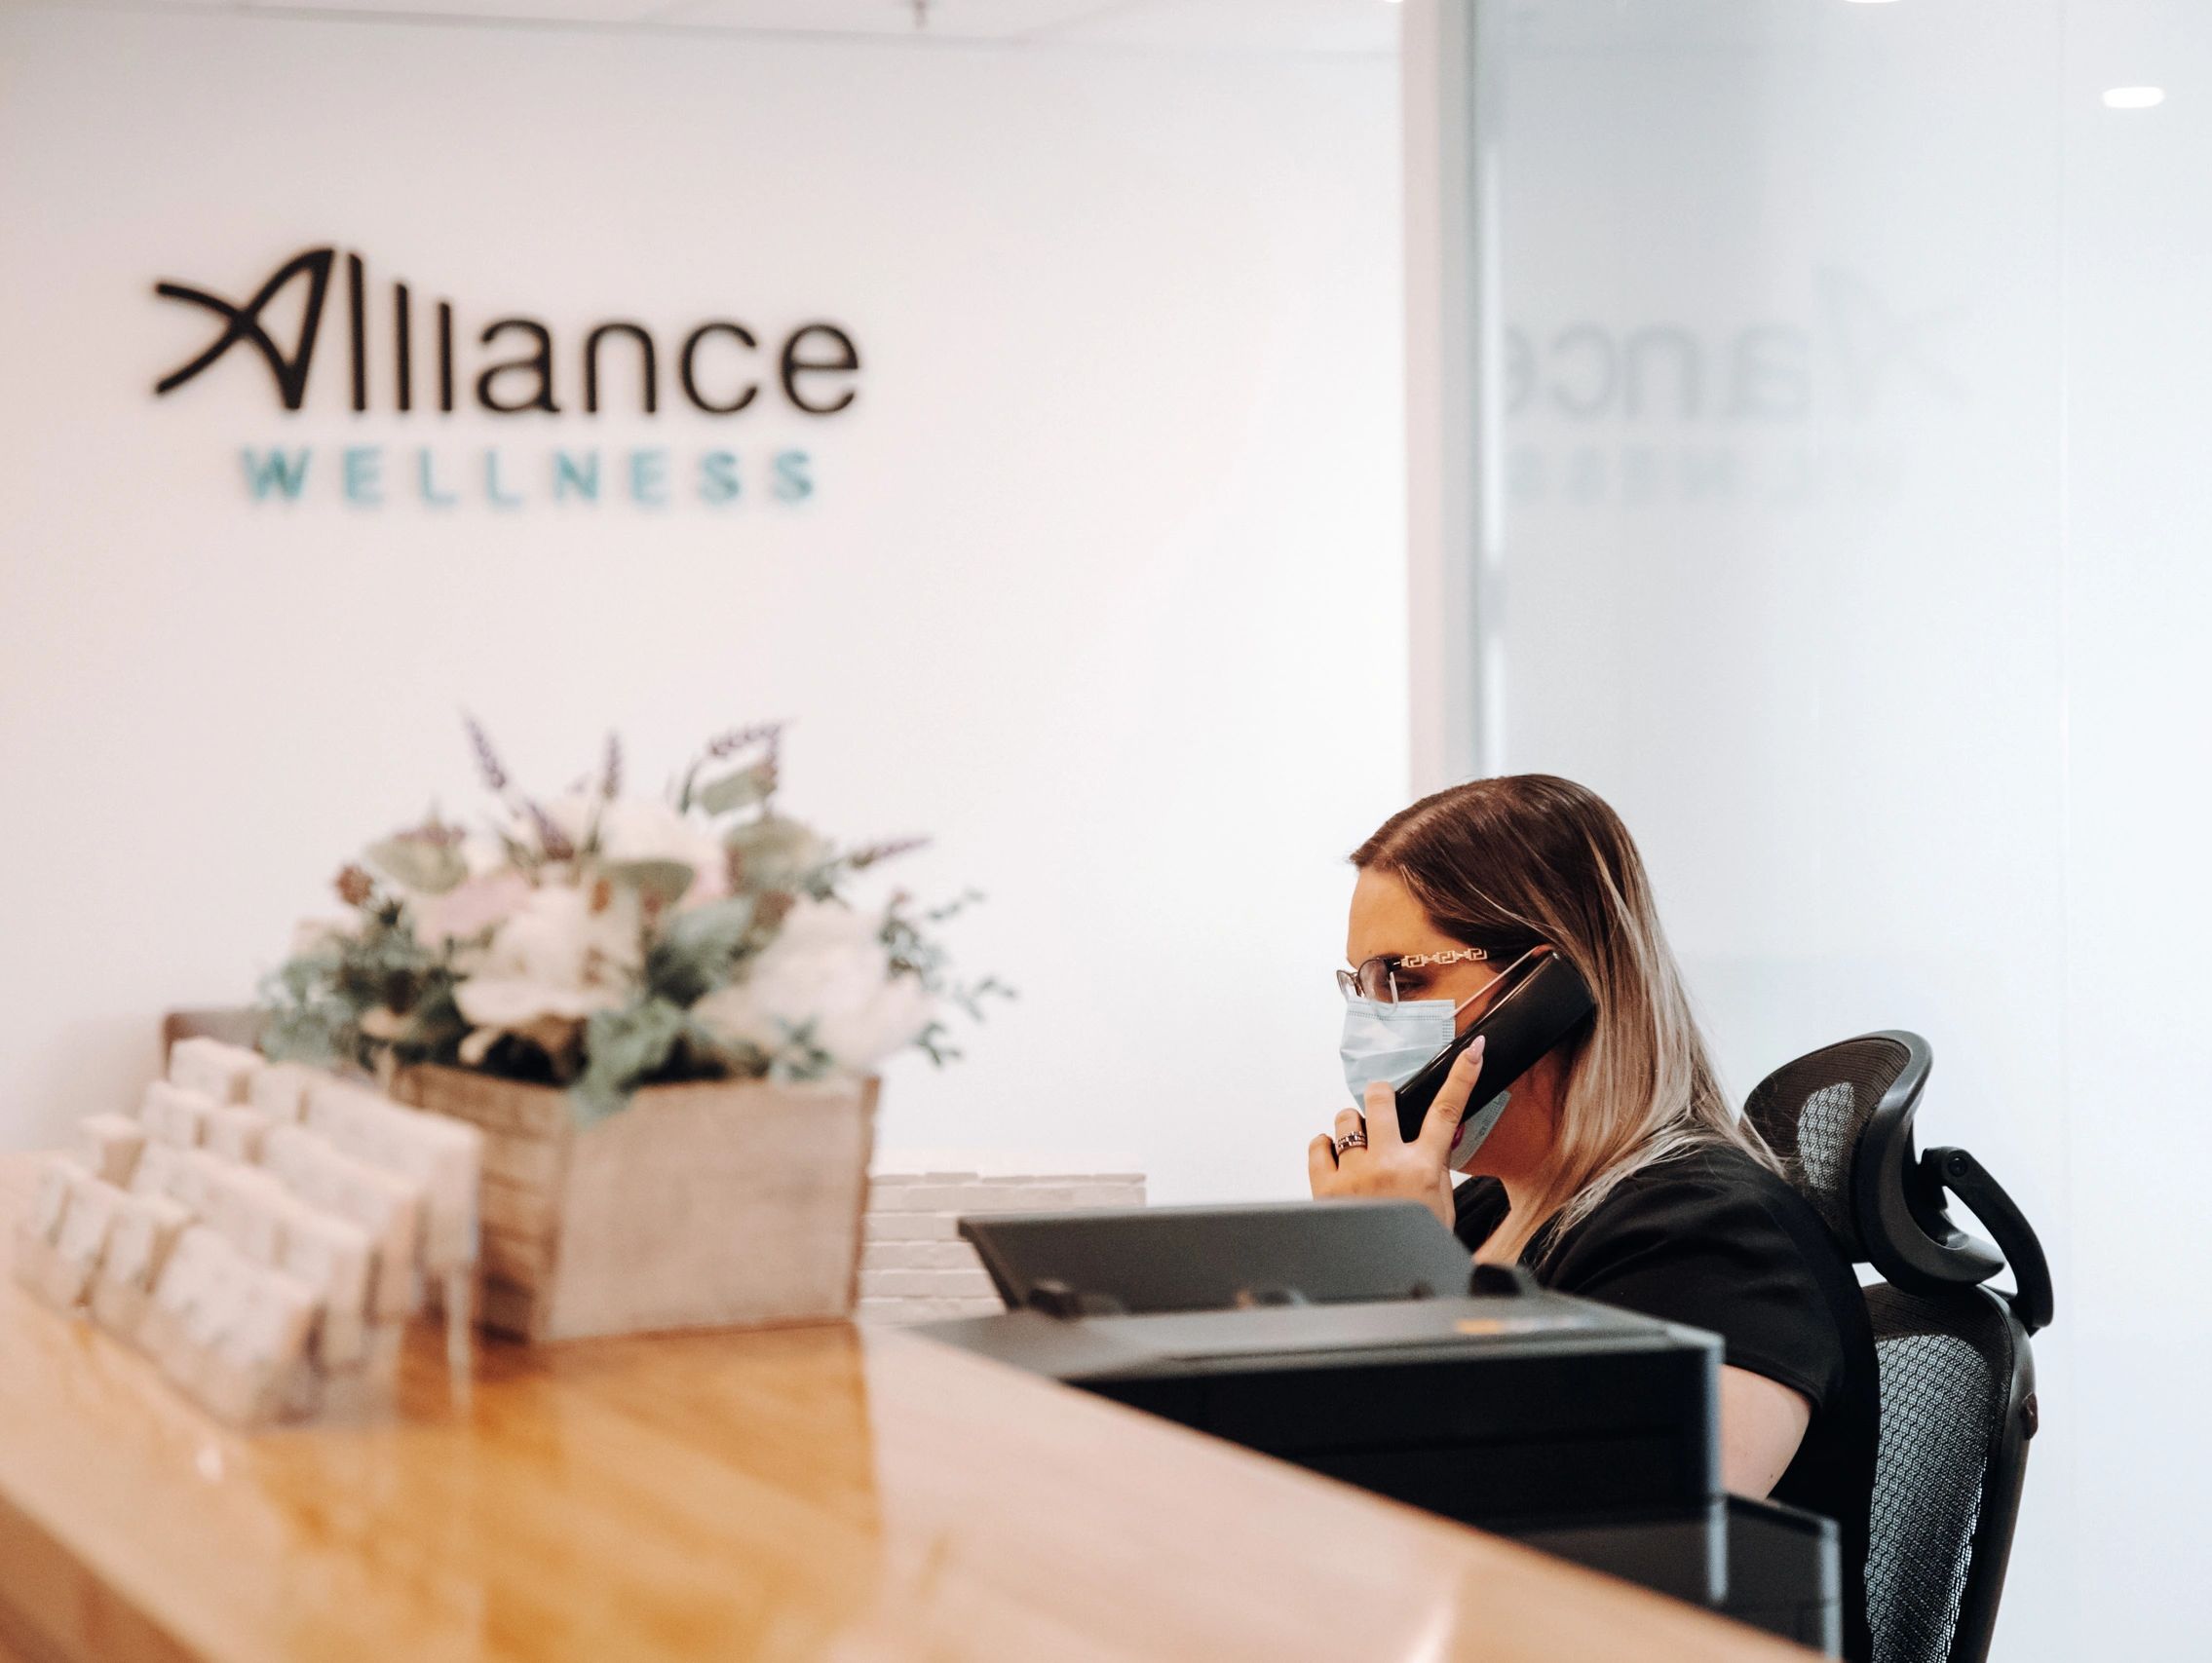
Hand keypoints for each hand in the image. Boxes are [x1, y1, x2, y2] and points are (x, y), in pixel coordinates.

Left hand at [1307, 1036, 1486, 1228]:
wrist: (1382, 1281)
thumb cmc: (1415, 1246)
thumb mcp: (1439, 1206)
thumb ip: (1434, 1168)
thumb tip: (1437, 1137)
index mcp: (1424, 1169)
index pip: (1447, 1111)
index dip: (1461, 1076)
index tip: (1472, 1051)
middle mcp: (1388, 1165)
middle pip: (1382, 1099)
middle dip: (1381, 1095)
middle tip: (1382, 1105)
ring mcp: (1354, 1173)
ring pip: (1346, 1119)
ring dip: (1353, 1125)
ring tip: (1359, 1147)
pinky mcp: (1325, 1185)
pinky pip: (1318, 1144)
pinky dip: (1326, 1146)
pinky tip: (1337, 1160)